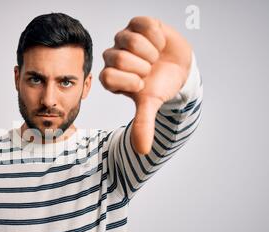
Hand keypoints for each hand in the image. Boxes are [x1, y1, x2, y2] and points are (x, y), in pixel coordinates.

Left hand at [99, 16, 191, 154]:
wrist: (179, 69)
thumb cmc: (159, 86)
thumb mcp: (151, 105)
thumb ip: (143, 124)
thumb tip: (142, 151)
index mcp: (110, 77)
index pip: (107, 77)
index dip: (130, 81)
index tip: (143, 85)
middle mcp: (113, 57)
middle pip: (117, 58)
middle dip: (142, 67)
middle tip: (150, 70)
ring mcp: (124, 39)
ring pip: (128, 40)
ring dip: (149, 52)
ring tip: (155, 57)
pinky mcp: (137, 24)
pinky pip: (142, 24)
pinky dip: (156, 36)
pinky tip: (159, 44)